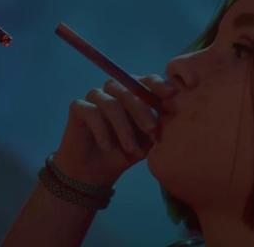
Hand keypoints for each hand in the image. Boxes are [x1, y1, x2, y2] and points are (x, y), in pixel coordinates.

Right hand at [53, 75, 176, 187]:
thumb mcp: (147, 141)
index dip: (158, 85)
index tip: (171, 95)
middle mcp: (115, 90)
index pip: (147, 80)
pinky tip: (108, 147)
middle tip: (151, 131)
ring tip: (130, 148)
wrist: (96, 172)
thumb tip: (175, 113)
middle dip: (142, 111)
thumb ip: (158, 125)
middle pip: (129, 89)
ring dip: (123, 127)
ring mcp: (95, 96)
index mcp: (134, 93)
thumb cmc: (126, 152)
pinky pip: (92, 112)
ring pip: (111, 103)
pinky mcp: (78, 107)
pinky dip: (102, 131)